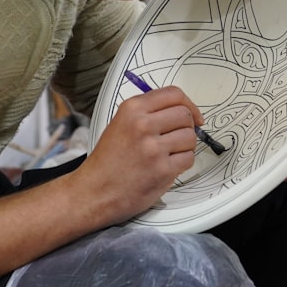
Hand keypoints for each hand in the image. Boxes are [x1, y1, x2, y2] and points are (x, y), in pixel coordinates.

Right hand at [81, 86, 203, 223]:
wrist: (93, 192)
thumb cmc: (107, 162)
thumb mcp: (120, 124)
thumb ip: (147, 113)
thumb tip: (180, 110)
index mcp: (132, 109)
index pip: (174, 94)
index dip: (189, 104)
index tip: (192, 114)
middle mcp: (143, 125)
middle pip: (185, 115)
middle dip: (188, 126)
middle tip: (180, 137)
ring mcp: (153, 148)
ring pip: (190, 137)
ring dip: (186, 146)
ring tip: (170, 154)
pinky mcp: (162, 170)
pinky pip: (188, 158)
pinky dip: (183, 163)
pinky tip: (168, 166)